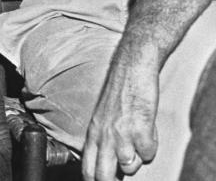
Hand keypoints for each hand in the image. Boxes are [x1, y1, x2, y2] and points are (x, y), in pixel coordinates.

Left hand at [81, 56, 158, 179]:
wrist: (131, 69)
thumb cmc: (120, 93)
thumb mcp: (103, 118)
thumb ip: (104, 141)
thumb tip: (113, 165)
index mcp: (93, 133)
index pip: (87, 168)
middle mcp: (104, 135)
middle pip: (103, 176)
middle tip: (123, 171)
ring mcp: (122, 133)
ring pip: (129, 167)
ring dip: (138, 160)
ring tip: (138, 142)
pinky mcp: (140, 128)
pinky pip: (148, 154)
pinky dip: (152, 146)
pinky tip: (148, 130)